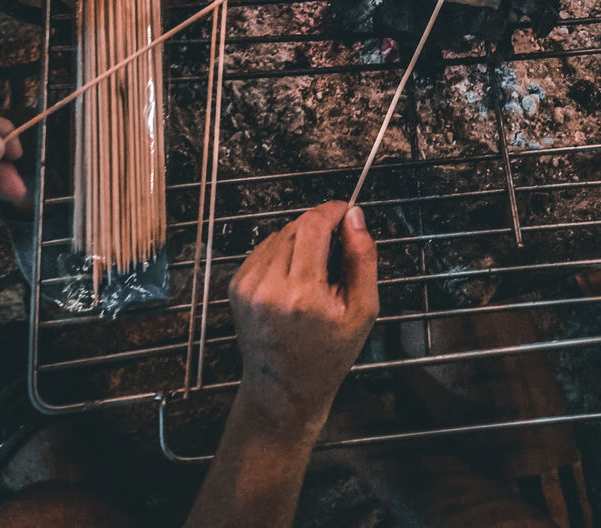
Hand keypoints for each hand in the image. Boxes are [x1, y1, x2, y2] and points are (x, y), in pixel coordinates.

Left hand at [229, 201, 377, 436]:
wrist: (283, 390)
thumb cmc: (327, 357)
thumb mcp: (362, 311)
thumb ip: (362, 258)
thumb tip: (354, 217)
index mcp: (301, 294)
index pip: (314, 224)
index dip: (334, 211)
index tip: (348, 213)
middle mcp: (268, 286)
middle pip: (298, 226)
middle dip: (321, 229)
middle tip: (337, 254)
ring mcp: (248, 285)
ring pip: (281, 233)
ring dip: (302, 241)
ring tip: (316, 274)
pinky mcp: (237, 285)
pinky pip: (266, 248)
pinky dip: (284, 253)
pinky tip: (294, 280)